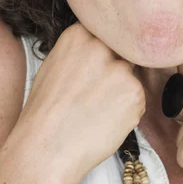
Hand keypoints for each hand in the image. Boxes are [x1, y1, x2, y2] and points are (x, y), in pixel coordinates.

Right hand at [14, 21, 144, 183]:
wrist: (44, 150)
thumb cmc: (45, 114)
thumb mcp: (54, 66)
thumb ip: (81, 52)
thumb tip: (104, 50)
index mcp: (78, 35)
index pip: (106, 34)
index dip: (105, 53)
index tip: (98, 68)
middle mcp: (100, 46)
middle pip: (121, 53)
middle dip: (114, 72)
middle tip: (96, 95)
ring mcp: (119, 69)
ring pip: (130, 77)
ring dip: (121, 93)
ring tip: (97, 112)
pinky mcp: (134, 93)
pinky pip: (138, 100)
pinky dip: (128, 112)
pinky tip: (105, 122)